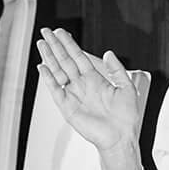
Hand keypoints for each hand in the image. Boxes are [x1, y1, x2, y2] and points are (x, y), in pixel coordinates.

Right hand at [34, 27, 139, 154]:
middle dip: (55, 45)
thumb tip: (108, 53)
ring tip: (41, 44)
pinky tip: (42, 67)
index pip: (78, 56)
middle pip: (65, 60)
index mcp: (95, 79)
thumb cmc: (126, 118)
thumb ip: (117, 69)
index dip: (69, 44)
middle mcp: (82, 85)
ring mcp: (73, 94)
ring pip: (58, 71)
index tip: (61, 33)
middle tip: (46, 32)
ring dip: (49, 57)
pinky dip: (48, 78)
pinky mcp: (67, 107)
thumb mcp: (127, 87)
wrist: (120, 137)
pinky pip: (55, 89)